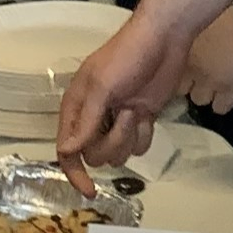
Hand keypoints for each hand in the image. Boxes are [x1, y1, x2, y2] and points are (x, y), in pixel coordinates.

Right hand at [55, 7, 192, 191]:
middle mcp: (94, 117)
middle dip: (113, 141)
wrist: (164, 40)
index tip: (90, 191)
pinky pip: (139, 146)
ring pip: (118, 154)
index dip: (75, 172)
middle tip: (126, 113)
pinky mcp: (140, 120)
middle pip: (95, 154)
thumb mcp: (102, 87)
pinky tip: (148, 113)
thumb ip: (86, 121)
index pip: (67, 149)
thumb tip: (68, 151)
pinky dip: (145, 134)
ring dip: (129, 136)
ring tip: (136, 109)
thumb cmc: (127, 56)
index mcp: (77, 107)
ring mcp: (118, 120)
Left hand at [188, 8, 232, 111]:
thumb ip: (194, 31)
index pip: (166, 69)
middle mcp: (192, 66)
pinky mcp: (231, 91)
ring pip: (198, 99)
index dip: (180, 66)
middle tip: (204, 72)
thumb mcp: (206, 17)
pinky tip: (231, 91)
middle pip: (180, 88)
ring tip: (219, 81)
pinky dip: (224, 102)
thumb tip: (189, 34)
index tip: (188, 63)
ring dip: (206, 92)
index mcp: (182, 45)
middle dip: (191, 81)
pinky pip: (220, 108)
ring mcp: (210, 81)